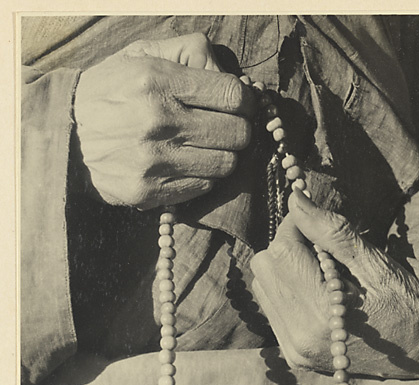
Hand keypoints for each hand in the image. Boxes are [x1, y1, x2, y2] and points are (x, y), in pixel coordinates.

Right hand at [74, 33, 253, 208]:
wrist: (65, 135)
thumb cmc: (112, 91)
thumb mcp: (141, 55)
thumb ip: (188, 53)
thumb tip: (230, 74)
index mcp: (157, 80)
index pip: (232, 96)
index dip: (246, 102)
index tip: (241, 105)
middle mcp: (157, 121)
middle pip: (237, 134)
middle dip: (239, 130)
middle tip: (227, 128)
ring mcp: (153, 161)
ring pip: (226, 165)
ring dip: (223, 155)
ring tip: (206, 147)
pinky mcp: (149, 191)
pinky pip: (203, 187)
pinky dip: (204, 176)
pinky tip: (188, 164)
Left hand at [251, 190, 418, 378]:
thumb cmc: (409, 306)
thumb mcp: (377, 265)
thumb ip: (332, 232)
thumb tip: (295, 199)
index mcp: (322, 311)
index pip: (282, 249)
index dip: (296, 225)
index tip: (318, 222)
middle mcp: (299, 334)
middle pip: (265, 266)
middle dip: (289, 246)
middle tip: (324, 250)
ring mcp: (294, 347)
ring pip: (263, 284)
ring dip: (285, 268)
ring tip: (322, 274)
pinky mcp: (293, 353)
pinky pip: (272, 306)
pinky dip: (288, 290)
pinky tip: (316, 294)